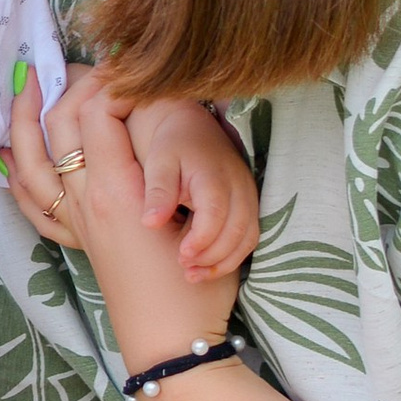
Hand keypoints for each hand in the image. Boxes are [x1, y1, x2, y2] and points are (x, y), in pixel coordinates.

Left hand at [6, 68, 242, 363]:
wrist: (175, 345)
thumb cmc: (196, 283)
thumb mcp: (201, 212)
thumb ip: (173, 163)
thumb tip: (154, 115)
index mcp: (115, 188)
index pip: (96, 110)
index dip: (108, 78)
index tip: (122, 62)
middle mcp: (85, 200)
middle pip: (59, 125)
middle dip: (60, 85)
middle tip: (66, 57)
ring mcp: (76, 222)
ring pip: (31, 160)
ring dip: (24, 120)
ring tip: (26, 84)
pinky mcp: (78, 241)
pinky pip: (32, 201)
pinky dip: (16, 171)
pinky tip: (10, 155)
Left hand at [117, 95, 259, 282]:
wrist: (193, 126)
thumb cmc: (172, 145)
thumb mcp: (159, 162)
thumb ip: (158, 191)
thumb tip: (150, 222)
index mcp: (212, 175)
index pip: (215, 214)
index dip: (201, 240)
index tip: (181, 256)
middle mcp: (238, 186)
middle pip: (236, 230)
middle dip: (212, 256)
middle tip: (185, 269)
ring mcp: (248, 195)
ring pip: (247, 237)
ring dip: (224, 261)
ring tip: (194, 274)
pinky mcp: (249, 204)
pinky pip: (250, 236)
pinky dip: (233, 256)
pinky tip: (208, 266)